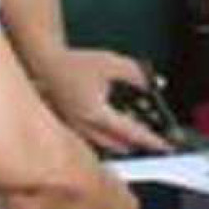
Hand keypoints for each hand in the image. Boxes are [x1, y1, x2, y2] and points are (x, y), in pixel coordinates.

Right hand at [33, 47, 171, 154]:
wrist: (43, 62)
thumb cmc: (73, 63)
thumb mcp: (111, 63)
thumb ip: (136, 73)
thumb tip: (153, 82)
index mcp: (97, 115)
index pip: (132, 133)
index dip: (152, 140)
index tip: (165, 146)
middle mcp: (86, 127)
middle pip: (119, 146)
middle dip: (137, 144)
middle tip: (151, 141)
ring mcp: (76, 129)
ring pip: (105, 145)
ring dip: (121, 142)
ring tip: (132, 132)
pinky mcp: (70, 126)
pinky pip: (92, 139)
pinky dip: (105, 137)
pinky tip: (109, 125)